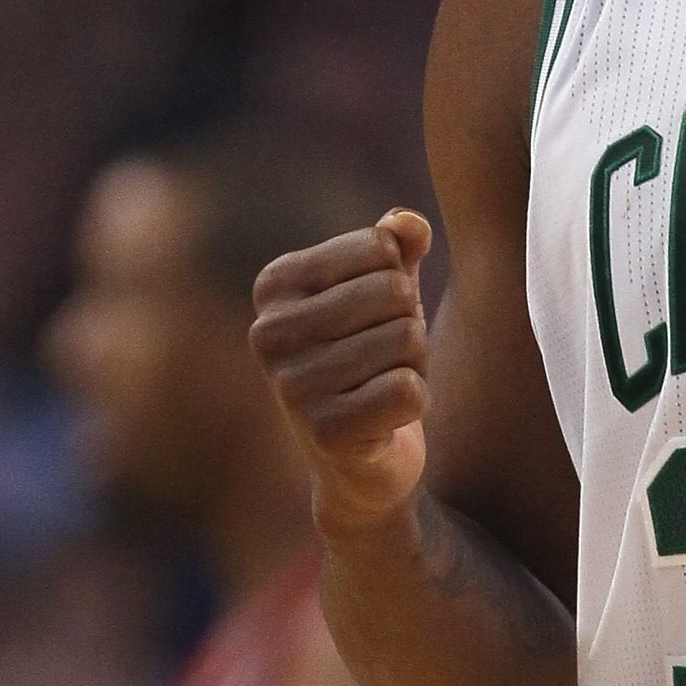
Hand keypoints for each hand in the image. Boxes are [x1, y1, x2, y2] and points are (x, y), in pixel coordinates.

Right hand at [251, 210, 432, 537]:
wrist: (360, 460)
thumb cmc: (371, 359)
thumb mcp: (384, 293)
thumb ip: (397, 247)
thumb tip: (409, 224)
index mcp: (275, 284)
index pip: (379, 247)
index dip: (400, 282)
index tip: (374, 317)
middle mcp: (269, 331)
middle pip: (395, 292)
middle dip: (410, 326)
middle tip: (384, 358)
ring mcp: (290, 385)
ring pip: (407, 339)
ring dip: (413, 365)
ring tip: (381, 385)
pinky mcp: (323, 432)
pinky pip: (409, 389)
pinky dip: (416, 401)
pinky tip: (385, 417)